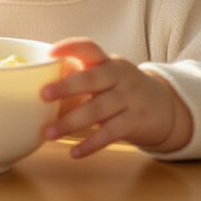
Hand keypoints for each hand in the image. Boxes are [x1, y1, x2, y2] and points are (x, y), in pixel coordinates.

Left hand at [39, 37, 192, 158]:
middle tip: (43, 94)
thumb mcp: (107, 77)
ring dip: (71, 122)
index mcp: (107, 62)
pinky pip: (110, 133)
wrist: (165, 107)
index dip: (70, 47)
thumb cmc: (122, 90)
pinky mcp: (135, 121)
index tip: (50, 53)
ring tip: (49, 133)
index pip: (90, 47)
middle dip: (67, 86)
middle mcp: (119, 76)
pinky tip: (74, 152)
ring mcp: (129, 98)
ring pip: (98, 109)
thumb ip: (80, 78)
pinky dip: (91, 144)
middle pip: (93, 78)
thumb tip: (35, 85)